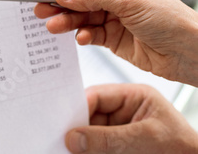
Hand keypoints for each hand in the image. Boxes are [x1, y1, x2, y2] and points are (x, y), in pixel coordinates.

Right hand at [34, 0, 197, 85]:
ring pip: (82, 16)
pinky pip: (90, 34)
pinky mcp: (112, 37)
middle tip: (41, 9)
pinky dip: (82, 35)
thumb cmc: (171, 19)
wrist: (190, 53)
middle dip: (61, 3)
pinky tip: (80, 37)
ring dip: (67, 21)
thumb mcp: (129, 1)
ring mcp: (114, 17)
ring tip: (53, 26)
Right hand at [66, 84, 197, 152]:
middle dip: (76, 128)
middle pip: (89, 115)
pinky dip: (87, 150)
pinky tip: (78, 153)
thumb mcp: (145, 140)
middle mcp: (125, 111)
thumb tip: (73, 139)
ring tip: (66, 149)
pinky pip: (96, 146)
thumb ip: (108, 139)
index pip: (97, 96)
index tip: (63, 125)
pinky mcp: (118, 147)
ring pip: (90, 133)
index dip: (78, 108)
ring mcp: (121, 130)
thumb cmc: (183, 151)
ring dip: (80, 143)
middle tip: (61, 139)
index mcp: (135, 97)